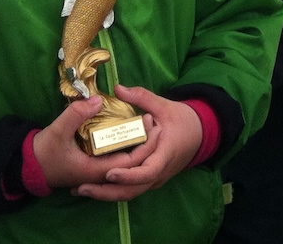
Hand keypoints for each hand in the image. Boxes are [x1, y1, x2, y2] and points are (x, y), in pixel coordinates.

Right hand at [31, 96, 162, 192]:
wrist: (29, 166)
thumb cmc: (44, 152)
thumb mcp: (57, 131)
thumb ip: (76, 115)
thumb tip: (97, 100)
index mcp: (97, 170)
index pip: (132, 162)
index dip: (146, 143)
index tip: (152, 121)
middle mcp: (101, 173)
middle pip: (133, 161)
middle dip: (147, 141)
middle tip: (154, 117)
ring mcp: (98, 171)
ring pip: (126, 159)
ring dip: (138, 142)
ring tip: (146, 121)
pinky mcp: (94, 165)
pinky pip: (116, 156)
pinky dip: (126, 144)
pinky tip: (129, 128)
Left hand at [73, 86, 202, 201]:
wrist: (200, 133)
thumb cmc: (183, 119)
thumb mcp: (164, 105)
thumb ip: (141, 97)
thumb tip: (117, 88)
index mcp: (165, 154)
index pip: (147, 172)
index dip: (128, 175)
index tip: (109, 173)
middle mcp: (159, 172)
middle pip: (133, 191)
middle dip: (107, 192)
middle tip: (82, 187)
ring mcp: (155, 179)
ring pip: (130, 194)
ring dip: (107, 194)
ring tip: (82, 189)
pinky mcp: (150, 180)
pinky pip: (132, 190)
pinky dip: (113, 191)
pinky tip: (95, 186)